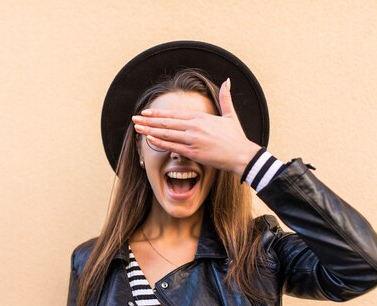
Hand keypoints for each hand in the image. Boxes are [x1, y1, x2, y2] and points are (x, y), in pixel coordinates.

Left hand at [132, 78, 261, 176]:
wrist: (242, 155)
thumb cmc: (236, 137)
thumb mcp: (230, 115)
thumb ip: (225, 98)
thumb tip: (227, 80)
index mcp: (200, 118)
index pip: (174, 114)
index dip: (158, 113)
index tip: (145, 112)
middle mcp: (194, 126)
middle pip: (166, 122)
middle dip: (148, 120)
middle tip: (134, 119)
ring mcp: (193, 139)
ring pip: (166, 133)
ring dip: (149, 130)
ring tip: (137, 128)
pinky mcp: (193, 152)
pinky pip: (173, 146)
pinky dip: (160, 142)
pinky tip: (149, 138)